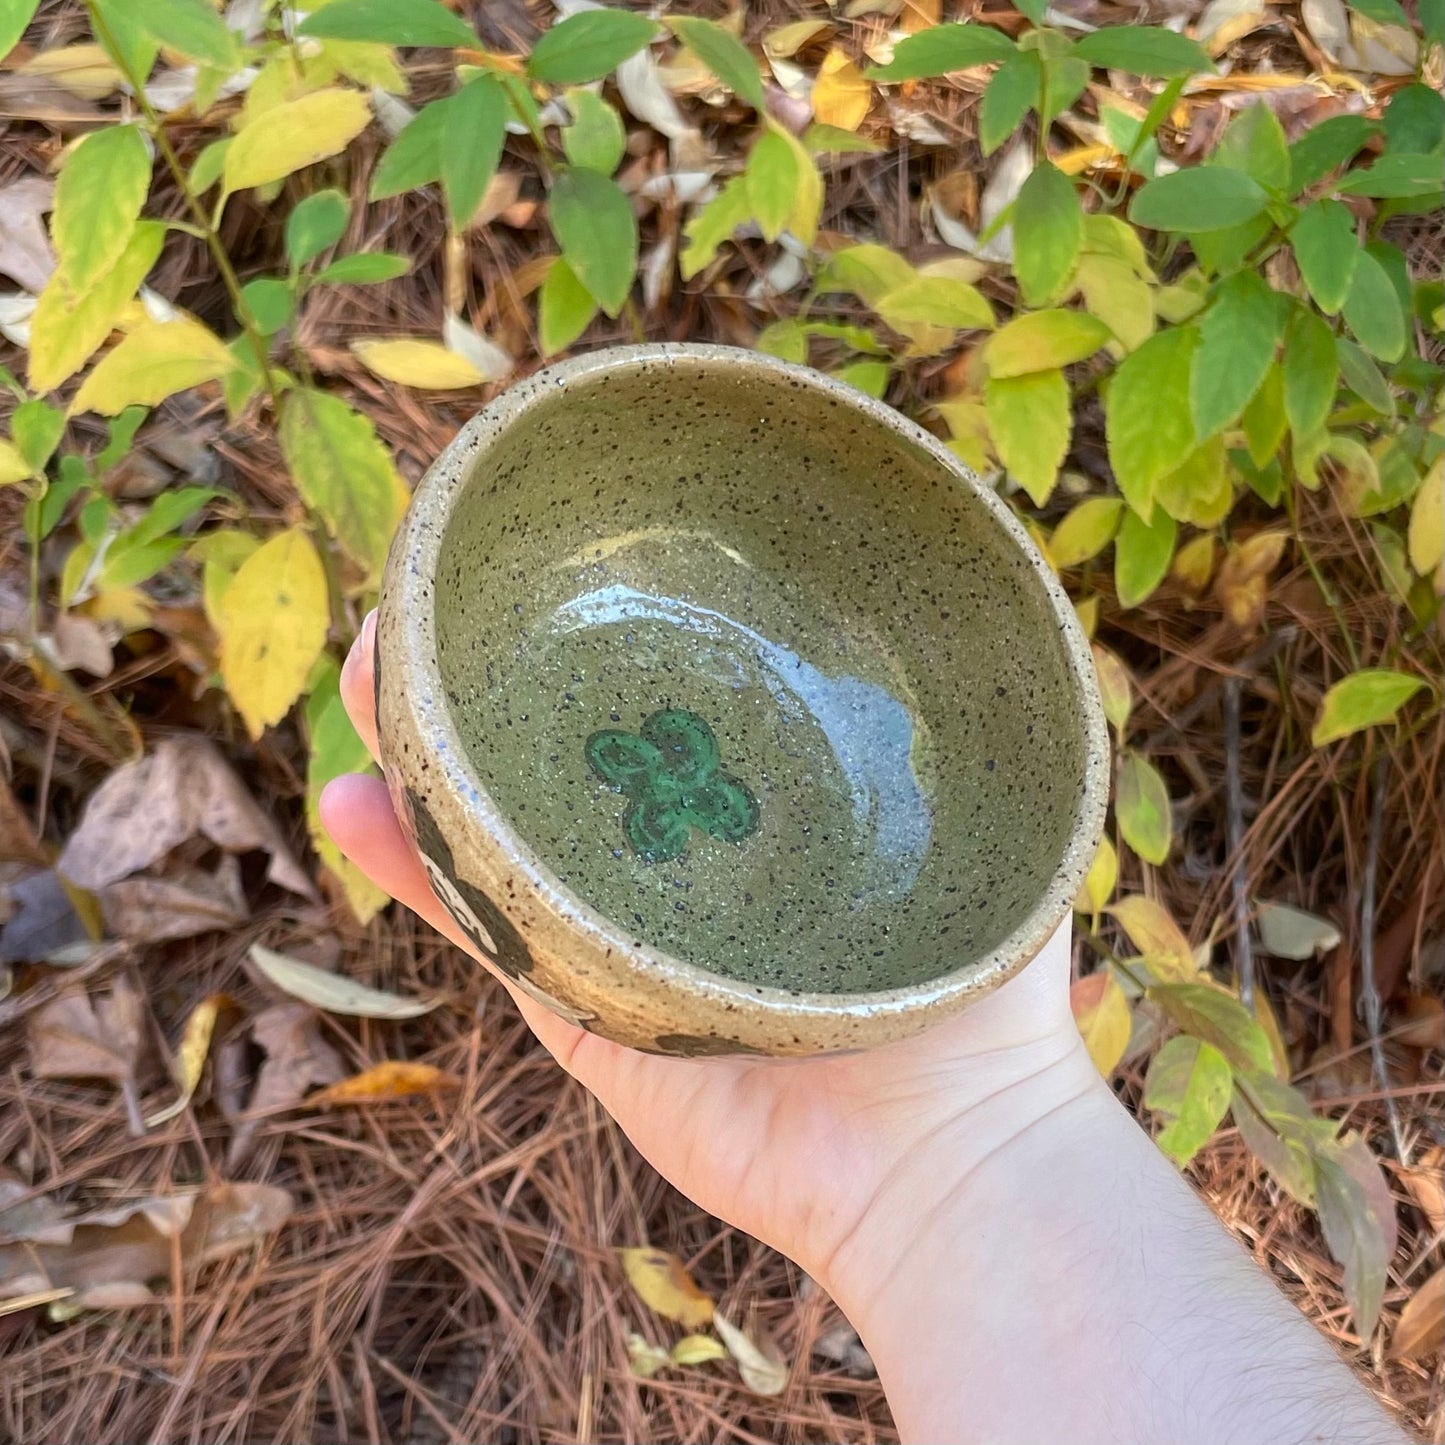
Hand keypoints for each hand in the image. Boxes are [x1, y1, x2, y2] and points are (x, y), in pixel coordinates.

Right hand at [321, 614, 1099, 1290]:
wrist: (946, 1162)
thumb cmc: (984, 998)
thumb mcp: (992, 829)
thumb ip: (976, 731)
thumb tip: (1003, 600)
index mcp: (756, 817)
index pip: (666, 705)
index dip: (606, 634)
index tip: (559, 556)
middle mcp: (678, 864)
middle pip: (567, 754)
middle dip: (496, 674)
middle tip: (436, 595)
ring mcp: (619, 933)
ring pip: (500, 829)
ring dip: (425, 752)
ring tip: (371, 668)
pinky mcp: (577, 1008)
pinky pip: (480, 932)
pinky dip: (412, 872)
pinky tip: (354, 800)